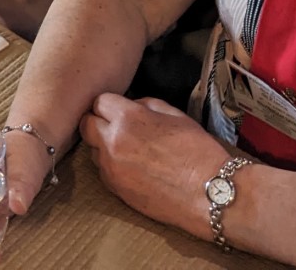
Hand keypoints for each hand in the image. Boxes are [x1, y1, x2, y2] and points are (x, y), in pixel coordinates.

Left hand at [79, 94, 229, 238]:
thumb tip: (131, 106)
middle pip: (86, 124)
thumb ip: (146, 105)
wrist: (209, 193)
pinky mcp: (115, 190)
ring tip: (128, 150)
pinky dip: (112, 167)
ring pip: (93, 149)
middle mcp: (112, 142)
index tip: (119, 109)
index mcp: (128, 118)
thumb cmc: (197, 151)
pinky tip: (133, 169)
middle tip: (116, 126)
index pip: (99, 102)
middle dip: (98, 122)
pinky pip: (103, 172)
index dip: (110, 104)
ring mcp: (111, 168)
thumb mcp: (175, 115)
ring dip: (103, 145)